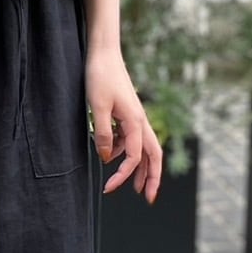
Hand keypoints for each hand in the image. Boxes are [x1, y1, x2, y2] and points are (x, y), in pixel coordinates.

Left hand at [86, 45, 162, 203]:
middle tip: (148, 198)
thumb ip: (104, 134)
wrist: (104, 54)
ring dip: (141, 168)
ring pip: (145, 148)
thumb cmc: (100, 77)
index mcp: (136, 121)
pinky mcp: (128, 113)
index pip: (135, 158)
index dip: (122, 176)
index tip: (108, 188)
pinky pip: (132, 138)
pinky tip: (114, 155)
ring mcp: (136, 117)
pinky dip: (126, 150)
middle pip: (153, 156)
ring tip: (134, 186)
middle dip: (152, 179)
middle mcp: (140, 121)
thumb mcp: (97, 107)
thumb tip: (108, 158)